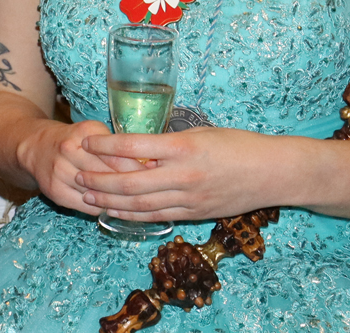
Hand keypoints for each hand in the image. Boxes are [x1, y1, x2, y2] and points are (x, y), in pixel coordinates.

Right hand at [17, 119, 145, 214]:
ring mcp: (60, 173)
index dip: (140, 168)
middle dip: (134, 187)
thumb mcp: (94, 133)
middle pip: (110, 176)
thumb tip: (152, 164)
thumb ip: (118, 146)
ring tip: (140, 205)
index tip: (158, 176)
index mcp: (85, 134)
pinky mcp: (56, 192)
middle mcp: (69, 151)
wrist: (36, 147)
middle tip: (155, 194)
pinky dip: (104, 209)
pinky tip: (117, 209)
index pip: (118, 155)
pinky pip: (88, 206)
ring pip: (99, 194)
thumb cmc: (74, 140)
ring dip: (120, 202)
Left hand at [77, 127, 286, 222]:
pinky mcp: (195, 214)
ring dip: (109, 201)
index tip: (87, 141)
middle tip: (77, 173)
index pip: (133, 146)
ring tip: (86, 195)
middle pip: (130, 181)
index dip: (105, 145)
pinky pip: (157, 217)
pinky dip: (132, 215)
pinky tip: (115, 212)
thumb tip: (135, 146)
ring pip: (140, 204)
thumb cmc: (237, 145)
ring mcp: (189, 198)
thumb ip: (167, 142)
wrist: (273, 173)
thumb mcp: (200, 133)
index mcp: (183, 147)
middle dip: (99, 179)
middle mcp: (183, 175)